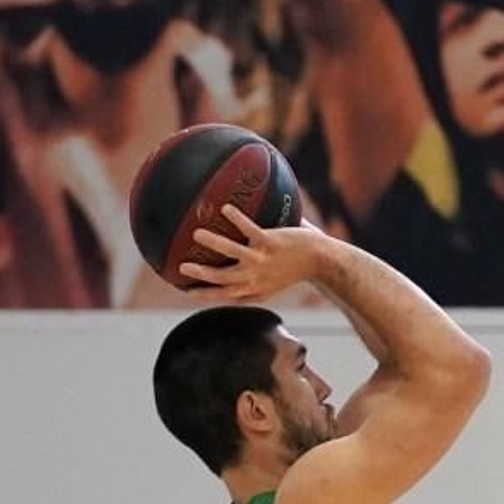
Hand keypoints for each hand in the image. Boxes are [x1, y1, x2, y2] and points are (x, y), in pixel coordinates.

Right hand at [180, 205, 330, 300]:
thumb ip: (257, 277)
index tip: (187, 291)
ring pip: (232, 255)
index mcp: (254, 290)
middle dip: (201, 276)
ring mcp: (262, 261)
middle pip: (222, 281)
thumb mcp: (274, 281)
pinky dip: (238, 220)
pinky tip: (226, 208)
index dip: (205, 295)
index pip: (225, 295)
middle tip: (181, 268)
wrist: (322, 261)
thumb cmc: (297, 268)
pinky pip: (251, 230)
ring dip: (214, 245)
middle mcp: (256, 279)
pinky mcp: (271, 244)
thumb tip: (240, 261)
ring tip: (197, 234)